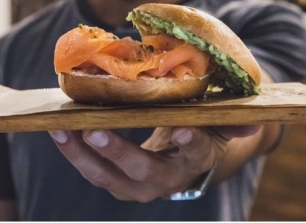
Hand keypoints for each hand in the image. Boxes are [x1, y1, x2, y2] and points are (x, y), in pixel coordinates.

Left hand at [48, 125, 259, 202]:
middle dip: (117, 152)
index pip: (197, 155)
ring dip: (79, 153)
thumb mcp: (216, 124)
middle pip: (141, 171)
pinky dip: (71, 149)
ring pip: (105, 176)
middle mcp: (164, 180)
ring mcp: (135, 184)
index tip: (181, 131)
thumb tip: (250, 122)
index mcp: (196, 161)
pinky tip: (55, 127)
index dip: (190, 144)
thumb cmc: (200, 128)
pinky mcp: (113, 179)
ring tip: (59, 128)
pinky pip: (89, 168)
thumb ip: (228, 121)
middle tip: (94, 130)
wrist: (185, 155)